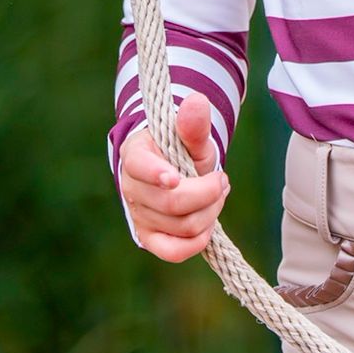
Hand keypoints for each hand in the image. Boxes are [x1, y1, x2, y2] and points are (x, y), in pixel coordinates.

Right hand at [118, 91, 230, 260]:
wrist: (174, 171)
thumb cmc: (180, 149)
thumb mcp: (189, 134)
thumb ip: (193, 123)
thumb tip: (197, 101)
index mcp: (134, 155)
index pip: (139, 166)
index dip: (157, 174)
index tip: (177, 177)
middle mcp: (131, 188)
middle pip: (172, 203)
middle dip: (208, 193)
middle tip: (223, 180)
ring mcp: (138, 216)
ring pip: (181, 226)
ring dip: (210, 212)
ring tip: (218, 195)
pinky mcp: (149, 239)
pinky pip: (172, 251)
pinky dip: (196, 242)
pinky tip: (209, 226)